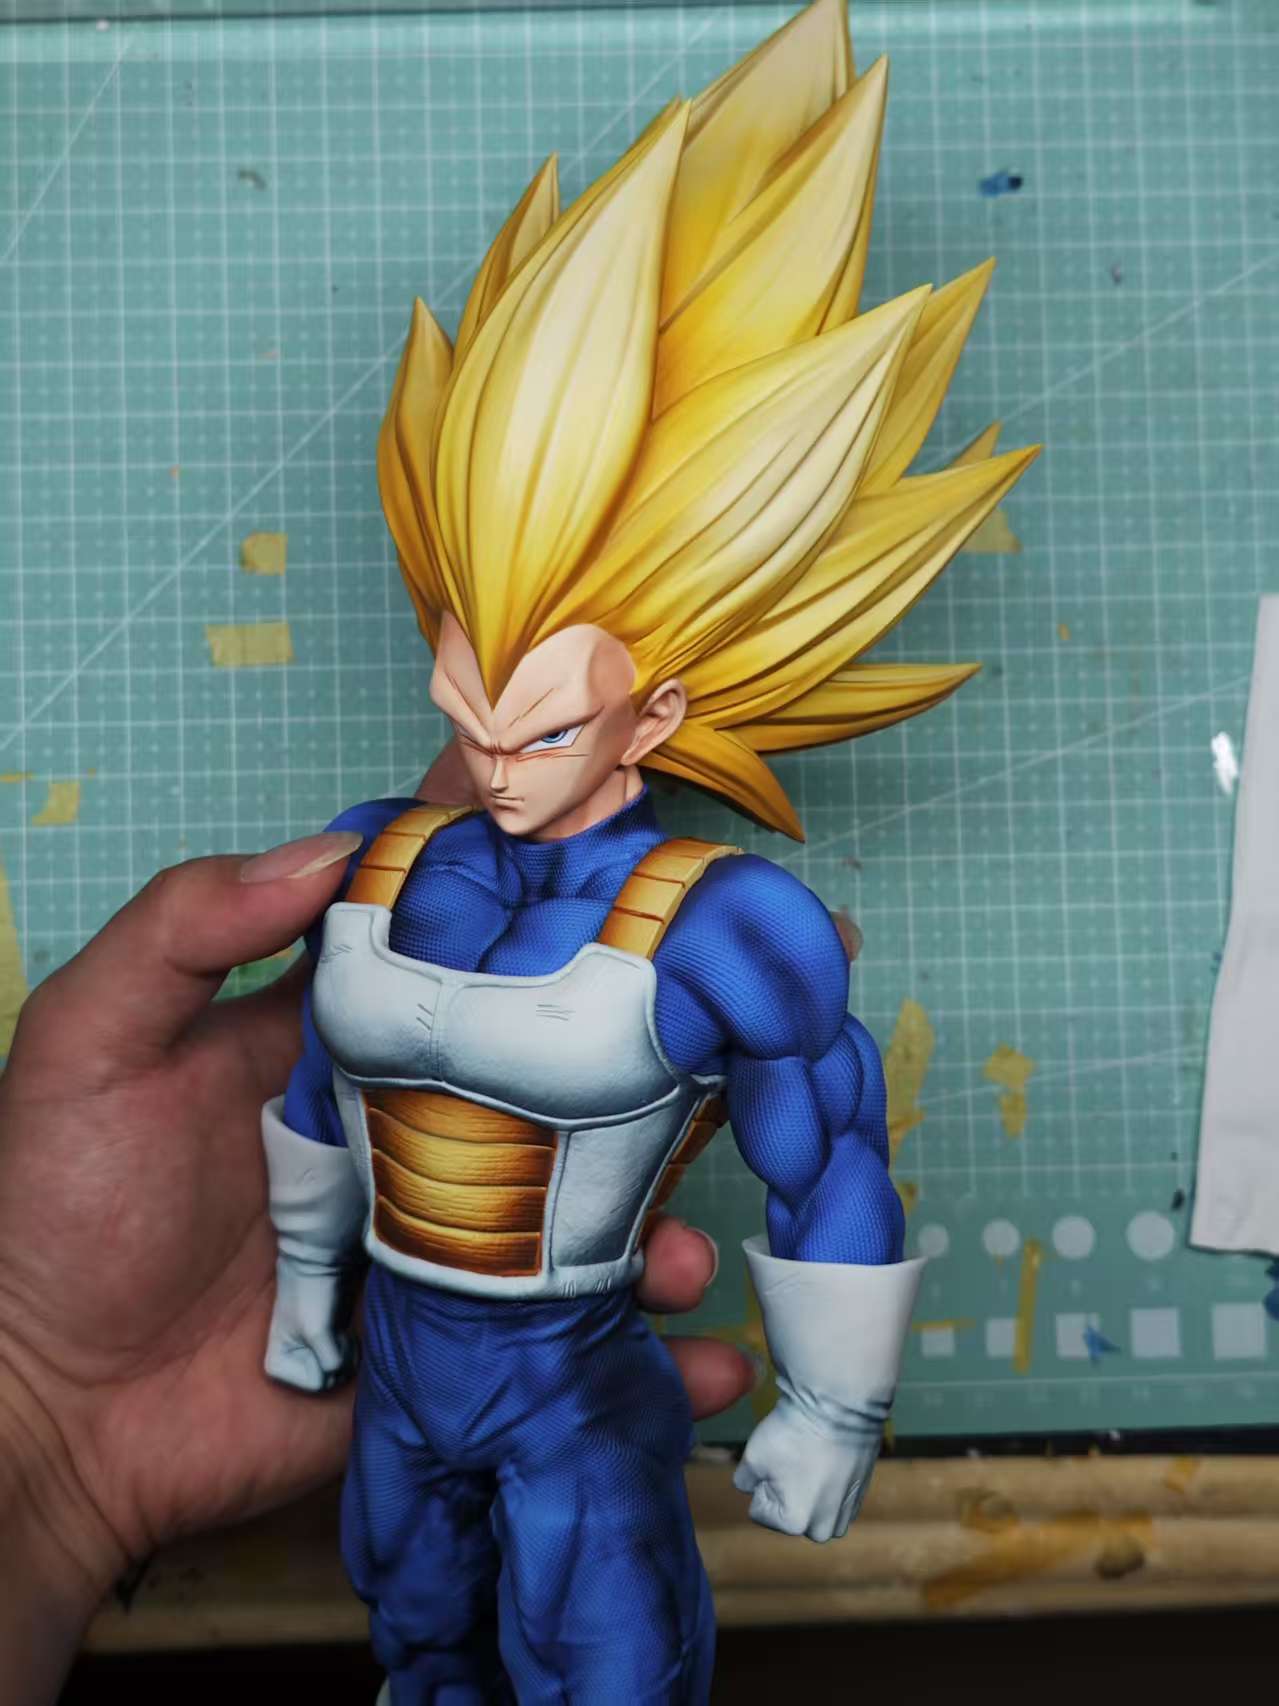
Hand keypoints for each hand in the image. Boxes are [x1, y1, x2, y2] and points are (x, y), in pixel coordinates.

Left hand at [0, 834, 750, 1702]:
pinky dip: (647, 1354)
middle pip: (555, 1056)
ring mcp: (449, 1224)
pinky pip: (568, 1330)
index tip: (626, 823)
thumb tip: (326, 847)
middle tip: (762, 1006)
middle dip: (660, 1030)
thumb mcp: (89, 1048)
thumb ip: (183, 931)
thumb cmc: (60, 1220)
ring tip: (690, 1242)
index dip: (530, 875)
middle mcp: (416, 1112)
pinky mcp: (460, 1332)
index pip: (449, 930)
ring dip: (662, 1206)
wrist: (56, 1421)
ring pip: (587, 1195)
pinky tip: (700, 1364)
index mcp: (342, 1031)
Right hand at [263, 1251, 359, 1392]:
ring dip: (348, 1353)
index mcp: (278, 1367)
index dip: (328, 1363)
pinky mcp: (328, 1344)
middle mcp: (293, 1366)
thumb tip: (342, 1373)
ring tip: (341, 1331)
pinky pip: (346, 1361)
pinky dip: (351, 1349)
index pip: (317, 1384)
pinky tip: (347, 1332)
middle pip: (330, 1381)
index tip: (323, 1337)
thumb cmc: (311, 1295)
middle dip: (340, 1358)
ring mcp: (311, 1356)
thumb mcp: (316, 1332)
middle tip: (336, 1334)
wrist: (321, 1263)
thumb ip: (329, 1362)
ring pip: (340, 1373)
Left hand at [733, 1399, 878, 1542]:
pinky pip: (832, 1498)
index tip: (777, 1461)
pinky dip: (828, 1482)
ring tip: (813, 1458)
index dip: (762, 1482)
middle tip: (795, 1459)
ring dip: (808, 1489)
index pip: (759, 1511)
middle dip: (785, 1491)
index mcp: (794, 1523)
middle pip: (788, 1513)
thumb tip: (752, 1487)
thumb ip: (745, 1482)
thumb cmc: (794, 1433)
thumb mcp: (753, 1457)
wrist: (840, 1407)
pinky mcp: (859, 1498)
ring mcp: (845, 1514)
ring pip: (811, 1507)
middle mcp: (823, 1528)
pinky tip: (829, 1459)